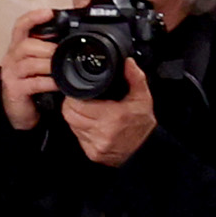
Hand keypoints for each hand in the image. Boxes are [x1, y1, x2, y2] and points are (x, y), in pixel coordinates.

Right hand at [0, 14, 59, 132]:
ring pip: (29, 63)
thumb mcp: (38, 63)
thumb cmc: (31, 83)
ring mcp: (11, 74)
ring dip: (49, 64)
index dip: (33, 17)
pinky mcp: (15, 90)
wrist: (19, 111)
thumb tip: (71, 38)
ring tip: (61, 67)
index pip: (21, 26)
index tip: (49, 12)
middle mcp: (11, 58)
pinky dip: (48, 82)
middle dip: (47, 48)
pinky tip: (58, 83)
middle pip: (26, 45)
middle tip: (62, 52)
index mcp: (17, 47)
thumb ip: (48, 50)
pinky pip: (33, 83)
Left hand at [62, 51, 158, 166]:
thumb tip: (127, 62)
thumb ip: (135, 77)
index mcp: (113, 116)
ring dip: (76, 118)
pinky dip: (81, 130)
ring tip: (88, 112)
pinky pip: (78, 138)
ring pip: (72, 127)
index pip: (77, 105)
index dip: (73, 97)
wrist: (146, 149)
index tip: (78, 94)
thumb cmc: (142, 124)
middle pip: (70, 116)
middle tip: (79, 101)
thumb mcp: (143, 97)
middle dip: (71, 106)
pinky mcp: (93, 154)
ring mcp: (96, 145)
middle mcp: (102, 132)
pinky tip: (92, 125)